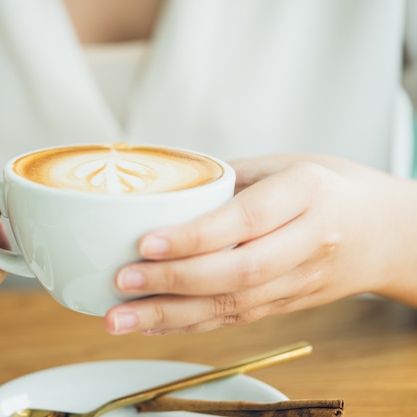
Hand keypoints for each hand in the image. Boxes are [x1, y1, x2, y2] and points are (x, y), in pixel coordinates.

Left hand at [104, 154, 416, 334]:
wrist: (386, 232)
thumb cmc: (330, 188)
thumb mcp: (285, 164)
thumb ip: (229, 178)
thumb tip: (164, 191)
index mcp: (307, 195)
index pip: (246, 220)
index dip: (196, 236)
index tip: (146, 242)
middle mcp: (307, 243)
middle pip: (237, 273)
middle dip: (173, 282)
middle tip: (122, 281)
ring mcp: (299, 282)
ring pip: (232, 306)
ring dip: (170, 316)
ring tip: (119, 319)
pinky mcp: (287, 306)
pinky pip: (235, 320)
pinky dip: (189, 326)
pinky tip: (151, 325)